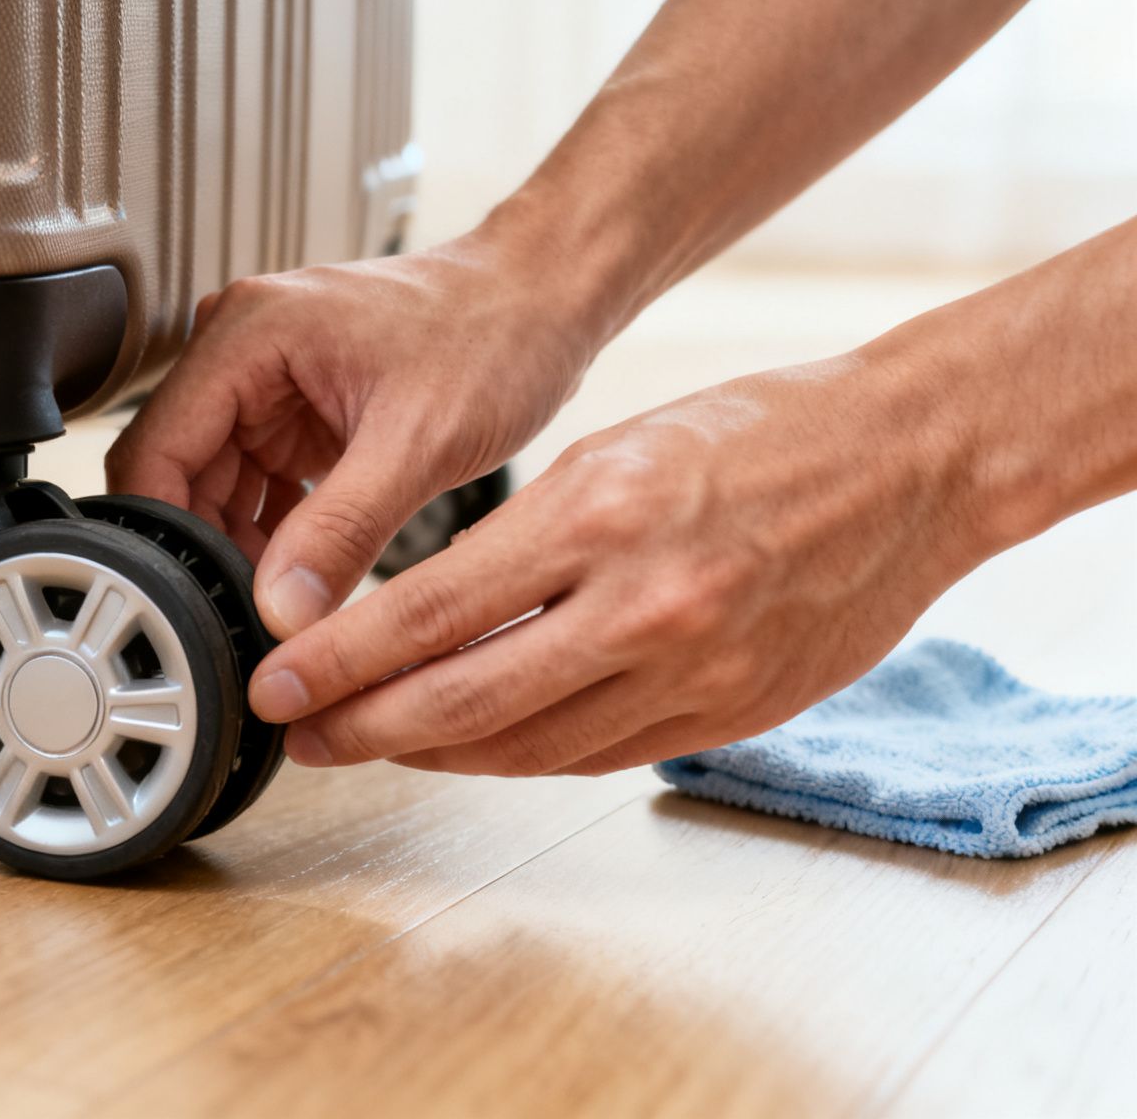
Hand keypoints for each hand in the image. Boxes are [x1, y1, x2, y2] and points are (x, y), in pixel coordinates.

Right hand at [107, 235, 600, 637]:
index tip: (189, 603)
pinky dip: (272, 535)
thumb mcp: (416, 444)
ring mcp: (263, 381)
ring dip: (240, 548)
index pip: (154, 450)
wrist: (543, 304)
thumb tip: (280, 610)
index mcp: (248, 335)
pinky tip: (303, 572)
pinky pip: (253, 486)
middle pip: (177, 476)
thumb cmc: (495, 334)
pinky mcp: (291, 411)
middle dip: (205, 551)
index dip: (162, 536)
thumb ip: (339, 532)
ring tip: (283, 600)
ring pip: (212, 489)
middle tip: (246, 618)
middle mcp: (240, 349)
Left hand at [245, 348, 995, 774]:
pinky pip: (593, 756)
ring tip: (372, 742)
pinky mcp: (729, 715)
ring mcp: (691, 672)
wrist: (911, 465)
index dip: (341, 662)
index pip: (431, 612)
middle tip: (301, 735)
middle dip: (364, 727)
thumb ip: (523, 541)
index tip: (279, 685)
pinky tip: (470, 748)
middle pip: (462, 699)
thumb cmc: (762, 433)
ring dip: (434, 752)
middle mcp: (641, 606)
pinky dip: (519, 756)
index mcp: (598, 516)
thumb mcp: (614, 451)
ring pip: (524, 745)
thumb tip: (429, 615)